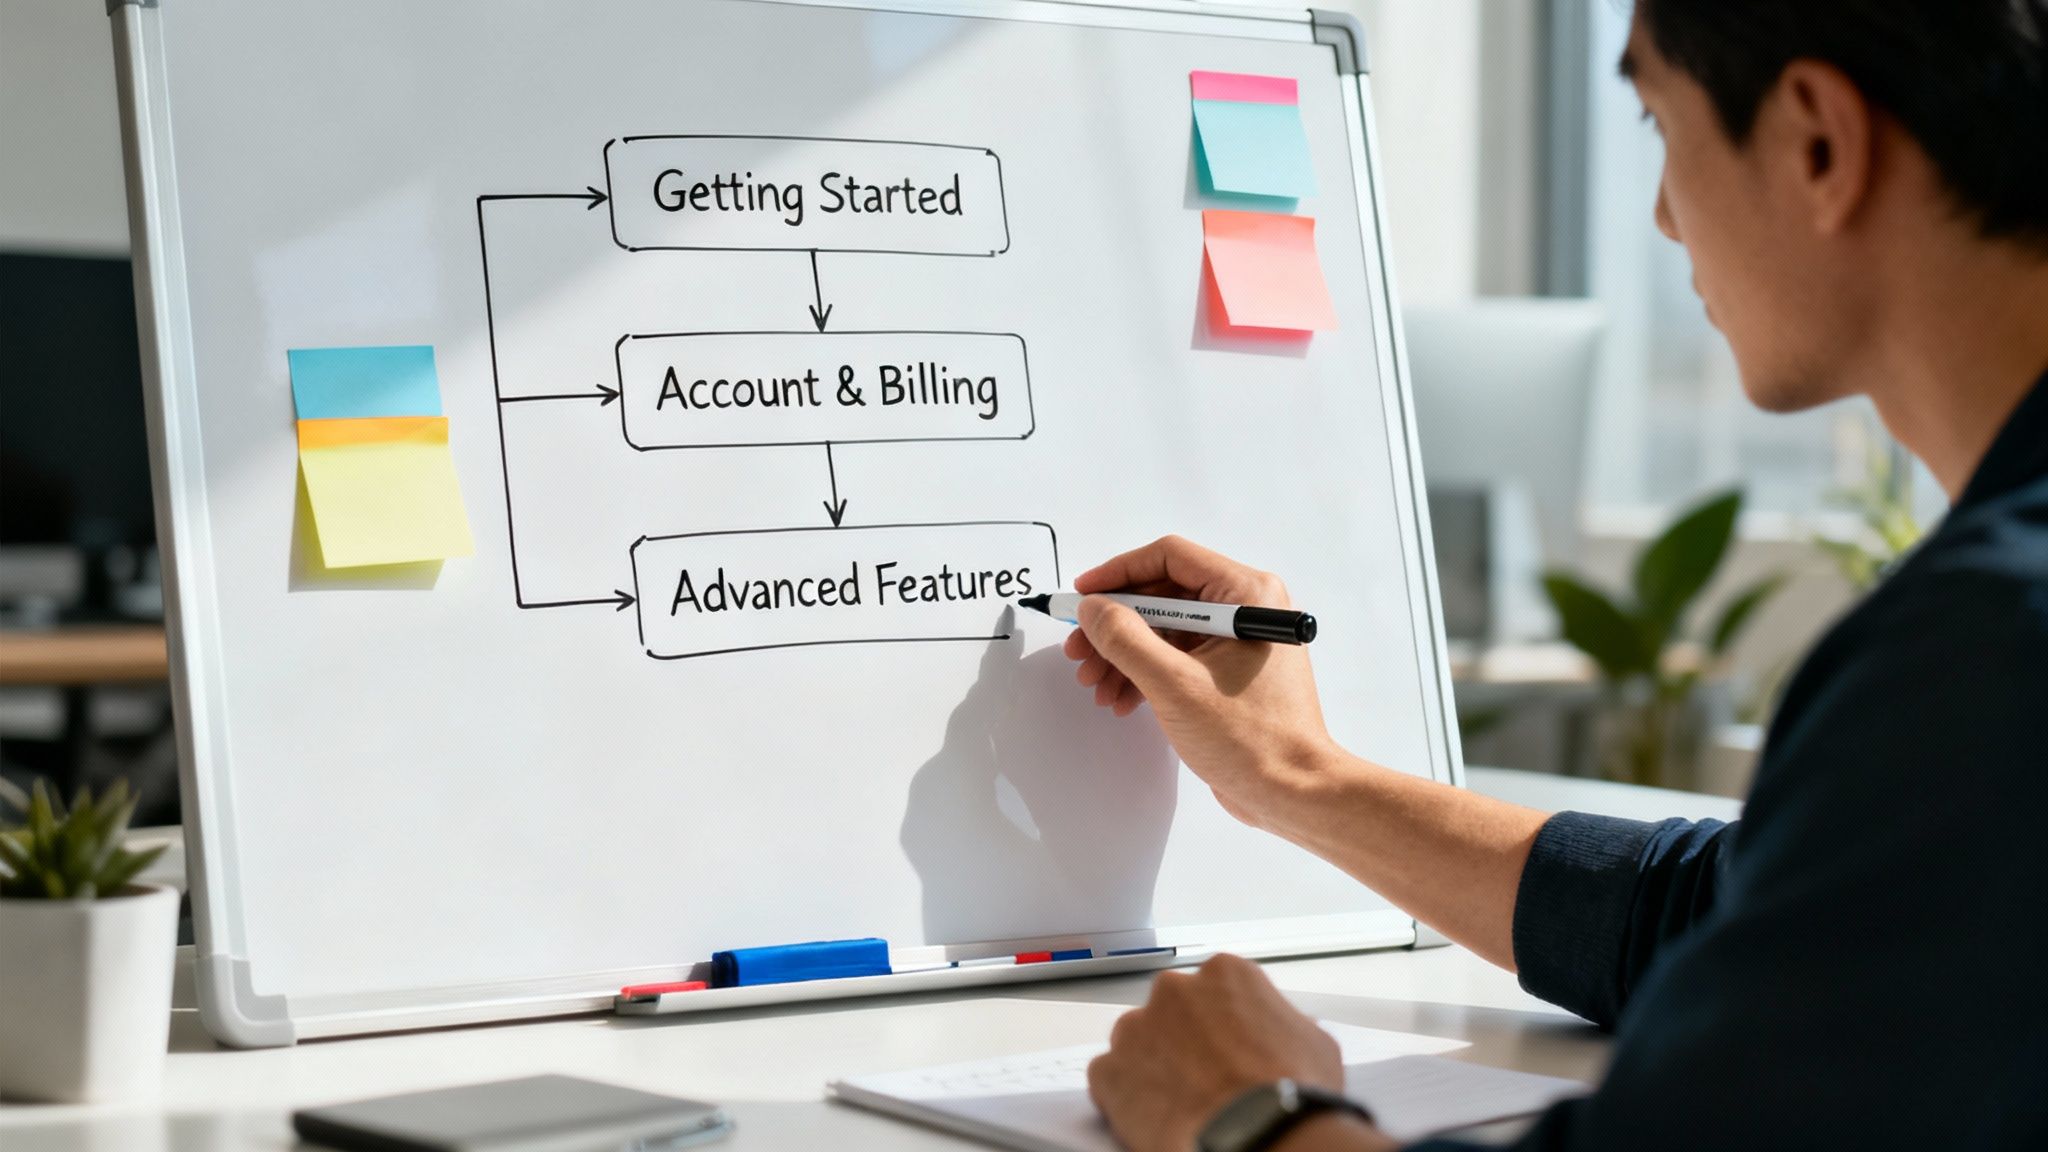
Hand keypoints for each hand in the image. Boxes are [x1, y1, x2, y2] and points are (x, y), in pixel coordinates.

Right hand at [1063, 536, 1338, 831]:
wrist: (1291, 793)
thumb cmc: (1250, 738)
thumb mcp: (1175, 685)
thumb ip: (1126, 640)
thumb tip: (1092, 608)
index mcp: (1247, 595)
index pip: (1171, 559)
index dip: (1120, 573)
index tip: (1083, 594)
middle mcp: (1245, 609)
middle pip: (1163, 597)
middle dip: (1115, 625)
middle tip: (1079, 651)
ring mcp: (1238, 642)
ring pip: (1165, 630)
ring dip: (1124, 655)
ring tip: (1094, 684)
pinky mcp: (1229, 673)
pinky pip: (1177, 657)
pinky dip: (1145, 674)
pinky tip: (1120, 700)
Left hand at [1087, 954, 1380, 1151]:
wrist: (1259, 1135)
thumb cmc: (1291, 1093)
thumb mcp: (1314, 1042)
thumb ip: (1284, 1023)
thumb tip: (1282, 1034)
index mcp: (1224, 973)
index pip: (1216, 989)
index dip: (1224, 1023)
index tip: (1230, 1046)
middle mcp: (1173, 989)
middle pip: (1173, 1010)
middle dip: (1185, 1039)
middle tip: (1207, 1076)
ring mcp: (1135, 1028)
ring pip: (1138, 1041)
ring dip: (1154, 1064)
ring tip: (1183, 1101)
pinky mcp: (1108, 1069)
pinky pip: (1110, 1078)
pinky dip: (1125, 1096)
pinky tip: (1156, 1116)